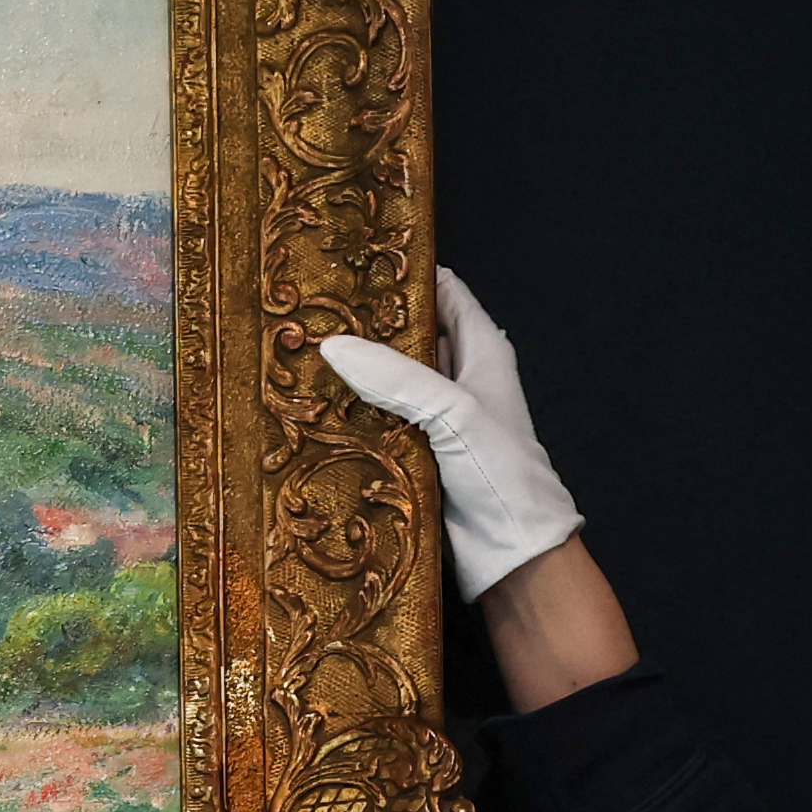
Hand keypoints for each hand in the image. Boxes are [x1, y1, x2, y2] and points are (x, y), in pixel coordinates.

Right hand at [315, 267, 580, 600]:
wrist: (510, 552)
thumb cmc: (498, 473)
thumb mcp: (451, 412)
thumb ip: (396, 376)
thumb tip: (333, 345)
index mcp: (483, 349)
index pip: (443, 291)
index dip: (405, 272)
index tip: (354, 259)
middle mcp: (461, 377)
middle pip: (409, 334)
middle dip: (368, 322)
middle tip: (311, 305)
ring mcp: (438, 416)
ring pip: (390, 379)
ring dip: (355, 370)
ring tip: (300, 349)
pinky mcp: (416, 453)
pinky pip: (379, 421)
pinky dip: (353, 412)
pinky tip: (313, 406)